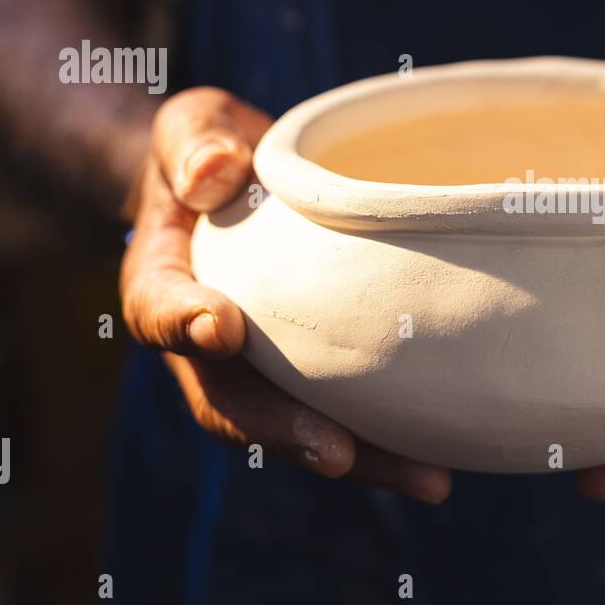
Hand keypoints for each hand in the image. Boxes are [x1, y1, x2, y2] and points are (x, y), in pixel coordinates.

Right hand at [119, 87, 451, 502]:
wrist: (231, 186)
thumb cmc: (210, 151)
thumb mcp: (191, 124)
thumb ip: (194, 140)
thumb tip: (216, 171)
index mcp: (164, 284)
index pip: (160, 309)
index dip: (184, 322)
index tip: (221, 328)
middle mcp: (205, 345)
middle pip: (233, 402)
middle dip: (282, 431)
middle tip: (337, 454)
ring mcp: (262, 368)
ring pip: (298, 427)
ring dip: (360, 460)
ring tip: (426, 480)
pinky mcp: (314, 374)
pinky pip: (346, 415)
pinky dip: (390, 442)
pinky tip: (444, 462)